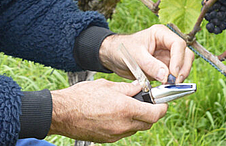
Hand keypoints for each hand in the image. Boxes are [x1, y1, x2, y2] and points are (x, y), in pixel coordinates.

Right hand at [49, 79, 166, 141]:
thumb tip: (140, 87)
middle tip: (146, 103)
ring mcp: (116, 134)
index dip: (162, 108)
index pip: (155, 113)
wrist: (63, 113)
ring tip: (127, 106)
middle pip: (148, 123)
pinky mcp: (108, 139)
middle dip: (151, 113)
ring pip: (136, 128)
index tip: (162, 103)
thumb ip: (127, 88)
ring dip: (137, 119)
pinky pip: (124, 132)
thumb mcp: (107, 86)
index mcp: (125, 109)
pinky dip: (125, 124)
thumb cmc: (82, 96)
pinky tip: (116, 114)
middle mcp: (123, 124)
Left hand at [99, 24, 194, 83]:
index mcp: (160, 34)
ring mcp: (167, 56)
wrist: (113, 56)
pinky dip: (173, 82)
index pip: (178, 44)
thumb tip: (166, 76)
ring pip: (183, 66)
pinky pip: (175, 75)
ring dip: (179, 77)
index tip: (173, 74)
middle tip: (175, 83)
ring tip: (169, 86)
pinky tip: (166, 88)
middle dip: (183, 69)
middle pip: (186, 55)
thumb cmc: (122, 49)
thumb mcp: (135, 56)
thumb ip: (150, 65)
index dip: (179, 59)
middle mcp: (167, 44)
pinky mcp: (165, 67)